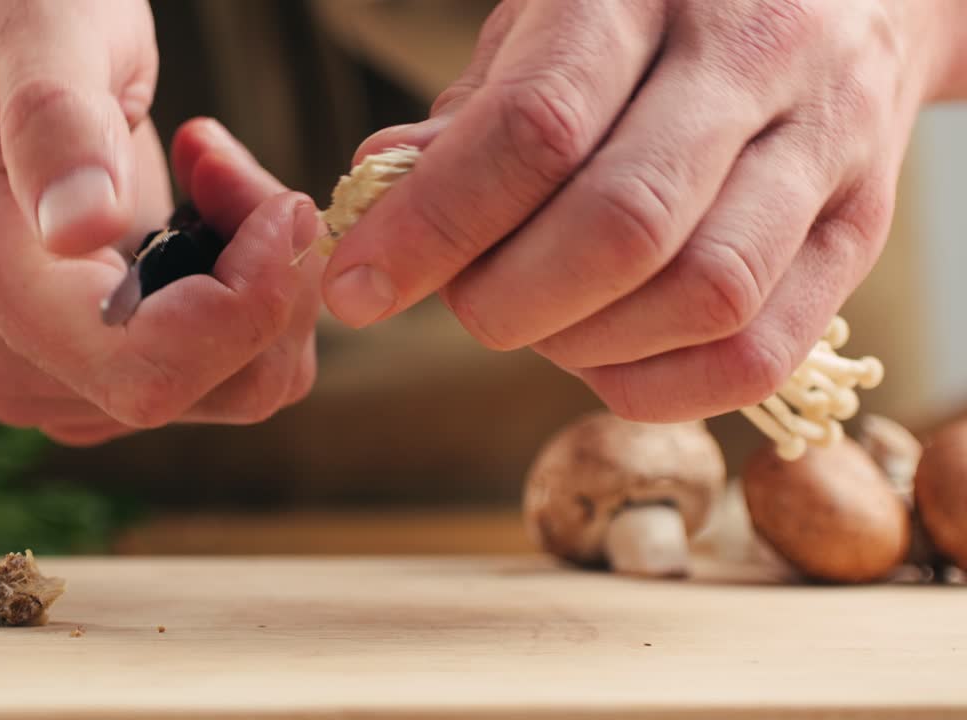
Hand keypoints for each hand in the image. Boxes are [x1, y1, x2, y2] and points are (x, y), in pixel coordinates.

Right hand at [0, 1, 321, 443]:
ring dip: (265, 289)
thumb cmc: (5, 22)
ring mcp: (46, 380)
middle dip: (268, 284)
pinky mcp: (90, 380)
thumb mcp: (34, 26)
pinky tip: (204, 221)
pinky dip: (244, 303)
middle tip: (234, 168)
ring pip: (229, 390)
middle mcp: (4, 358)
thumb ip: (53, 122)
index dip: (246, 304)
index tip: (281, 205)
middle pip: (205, 384)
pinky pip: (216, 376)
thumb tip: (79, 229)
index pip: (147, 367)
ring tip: (215, 180)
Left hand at [322, 0, 961, 421]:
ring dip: (587, 346)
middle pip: (621, 226)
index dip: (432, 226)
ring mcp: (825, 143)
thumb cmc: (663, 15)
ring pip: (703, 294)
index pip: (534, 129)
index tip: (358, 287)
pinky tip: (610, 362)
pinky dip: (664, 388)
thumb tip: (376, 193)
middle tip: (465, 307)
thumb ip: (471, 114)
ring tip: (542, 325)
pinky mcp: (864, 226)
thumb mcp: (552, 24)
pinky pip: (763, 350)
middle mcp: (751, 57)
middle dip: (508, 301)